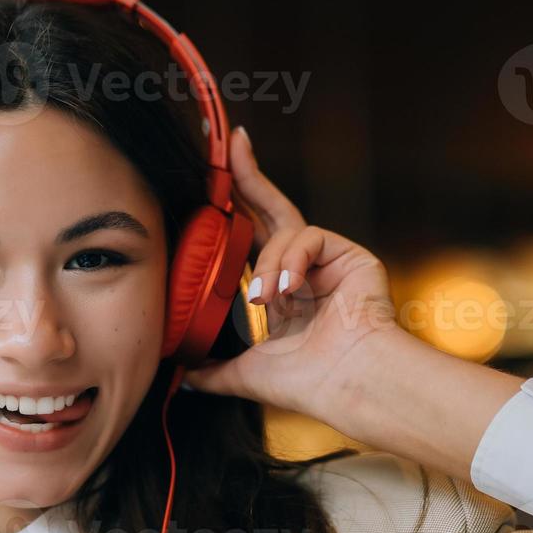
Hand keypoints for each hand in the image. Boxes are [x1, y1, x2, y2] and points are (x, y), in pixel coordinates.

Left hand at [182, 126, 399, 427]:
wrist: (350, 386)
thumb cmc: (307, 384)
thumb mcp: (245, 374)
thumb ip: (213, 370)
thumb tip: (182, 374)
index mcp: (284, 295)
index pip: (252, 244)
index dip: (231, 215)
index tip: (208, 187)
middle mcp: (306, 273)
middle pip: (271, 212)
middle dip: (248, 178)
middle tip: (231, 145)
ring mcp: (330, 262)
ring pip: (285, 230)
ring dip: (266, 262)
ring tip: (263, 299)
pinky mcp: (351, 255)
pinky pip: (309, 235)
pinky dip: (291, 259)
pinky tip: (288, 289)